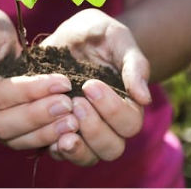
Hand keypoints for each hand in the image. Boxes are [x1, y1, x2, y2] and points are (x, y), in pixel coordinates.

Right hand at [0, 7, 77, 149]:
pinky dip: (45, 139)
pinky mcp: (2, 131)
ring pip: (12, 139)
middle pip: (2, 124)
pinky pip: (21, 143)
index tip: (62, 82)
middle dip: (38, 115)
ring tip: (73, 122)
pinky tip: (68, 132)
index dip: (30, 91)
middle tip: (69, 105)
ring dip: (44, 132)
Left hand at [41, 8, 150, 165]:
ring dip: (76, 146)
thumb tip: (145, 98)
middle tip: (75, 102)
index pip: (130, 124)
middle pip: (112, 148)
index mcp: (127, 104)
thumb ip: (134, 64)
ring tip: (62, 128)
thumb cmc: (97, 33)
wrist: (65, 35)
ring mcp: (83, 130)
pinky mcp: (58, 131)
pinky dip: (54, 147)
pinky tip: (46, 131)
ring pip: (89, 157)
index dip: (112, 109)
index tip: (91, 84)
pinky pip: (60, 153)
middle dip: (94, 128)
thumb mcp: (116, 37)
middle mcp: (108, 123)